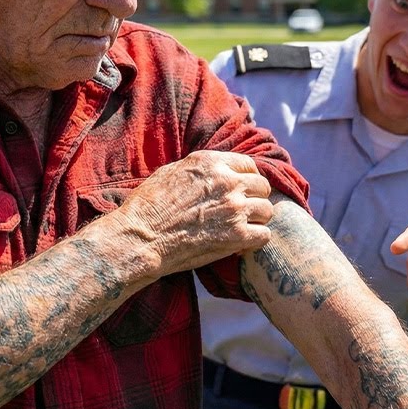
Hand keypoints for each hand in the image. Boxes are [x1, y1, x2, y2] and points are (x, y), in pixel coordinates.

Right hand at [111, 150, 274, 275]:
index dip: (246, 180)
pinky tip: (240, 245)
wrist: (140, 238)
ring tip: (240, 230)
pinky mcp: (237, 235)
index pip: (249, 165)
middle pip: (262, 187)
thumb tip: (212, 171)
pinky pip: (264, 235)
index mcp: (211, 162)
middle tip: (241, 213)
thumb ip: (200, 170)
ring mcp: (235, 208)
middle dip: (254, 199)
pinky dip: (254, 242)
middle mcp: (228, 181)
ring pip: (267, 211)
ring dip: (256, 221)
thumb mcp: (171, 172)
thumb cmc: (148, 207)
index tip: (240, 192)